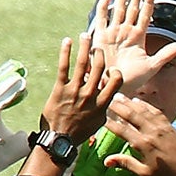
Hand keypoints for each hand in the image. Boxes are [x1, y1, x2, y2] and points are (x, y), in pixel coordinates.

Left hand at [39, 32, 123, 147]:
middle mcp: (90, 95)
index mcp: (102, 104)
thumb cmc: (79, 133)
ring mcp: (75, 91)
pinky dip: (65, 52)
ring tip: (85, 35)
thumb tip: (111, 99)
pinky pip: (64, 67)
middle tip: (97, 48)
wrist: (59, 140)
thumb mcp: (97, 123)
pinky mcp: (60, 89)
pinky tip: (67, 41)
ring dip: (85, 46)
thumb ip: (104, 108)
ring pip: (83, 63)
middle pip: (100, 67)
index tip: (111, 69)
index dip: (115, 72)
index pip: (116, 81)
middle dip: (100, 54)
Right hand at [89, 0, 175, 96]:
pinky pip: (102, 20)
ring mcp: (113, 34)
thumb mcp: (151, 66)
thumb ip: (165, 55)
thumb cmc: (133, 80)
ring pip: (119, 11)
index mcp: (138, 38)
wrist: (115, 88)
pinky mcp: (100, 38)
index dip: (148, 3)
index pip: (145, 16)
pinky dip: (103, 9)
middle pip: (132, 9)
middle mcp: (126, 32)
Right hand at [103, 96, 175, 175]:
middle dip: (119, 107)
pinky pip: (154, 111)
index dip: (110, 123)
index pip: (122, 130)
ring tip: (119, 96)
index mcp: (143, 145)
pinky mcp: (168, 125)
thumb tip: (106, 160)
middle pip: (132, 115)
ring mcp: (161, 127)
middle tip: (108, 99)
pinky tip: (138, 101)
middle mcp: (151, 132)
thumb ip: (126, 164)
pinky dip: (145, 105)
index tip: (101, 117)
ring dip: (130, 102)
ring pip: (142, 110)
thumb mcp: (144, 174)